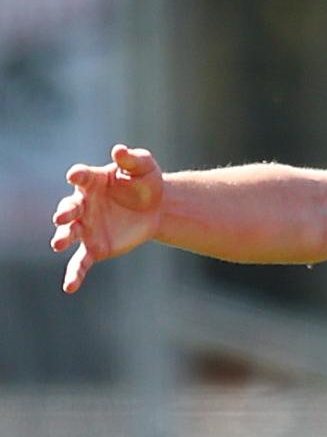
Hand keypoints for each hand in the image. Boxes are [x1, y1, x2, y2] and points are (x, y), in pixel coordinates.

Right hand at [50, 144, 165, 293]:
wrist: (158, 208)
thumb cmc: (146, 181)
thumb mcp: (144, 166)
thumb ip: (132, 159)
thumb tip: (119, 149)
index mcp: (92, 181)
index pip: (81, 177)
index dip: (78, 175)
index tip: (75, 175)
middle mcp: (83, 205)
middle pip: (69, 207)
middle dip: (64, 212)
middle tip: (61, 217)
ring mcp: (87, 227)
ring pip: (70, 233)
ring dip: (62, 237)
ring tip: (58, 243)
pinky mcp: (95, 247)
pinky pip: (81, 262)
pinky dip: (74, 274)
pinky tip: (69, 287)